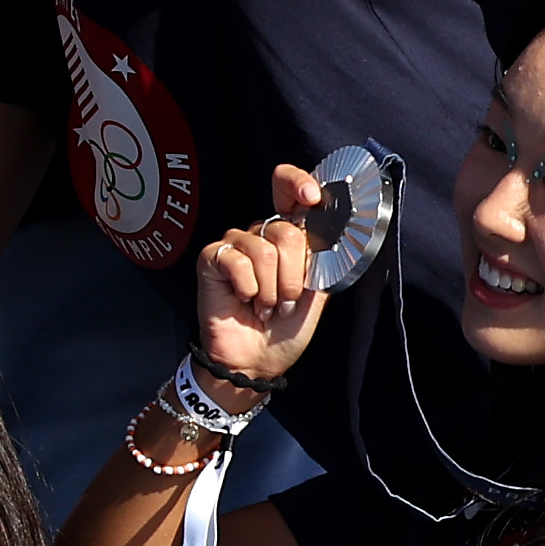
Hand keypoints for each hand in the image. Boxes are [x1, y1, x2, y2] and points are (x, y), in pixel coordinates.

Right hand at [191, 184, 333, 396]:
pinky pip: (237, 260)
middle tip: (287, 301)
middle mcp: (261, 235)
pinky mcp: (212, 258)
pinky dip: (247, 287)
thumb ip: (323, 263)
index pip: (288, 191)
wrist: (256, 361)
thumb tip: (331, 237)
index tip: (313, 197)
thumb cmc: (285, 330)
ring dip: (271, 289)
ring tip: (266, 307)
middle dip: (293, 275)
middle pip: (286, 231)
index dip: (298, 184)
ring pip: (263, 249)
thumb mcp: (316, 296)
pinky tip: (244, 300)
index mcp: (288, 238)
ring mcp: (236, 245)